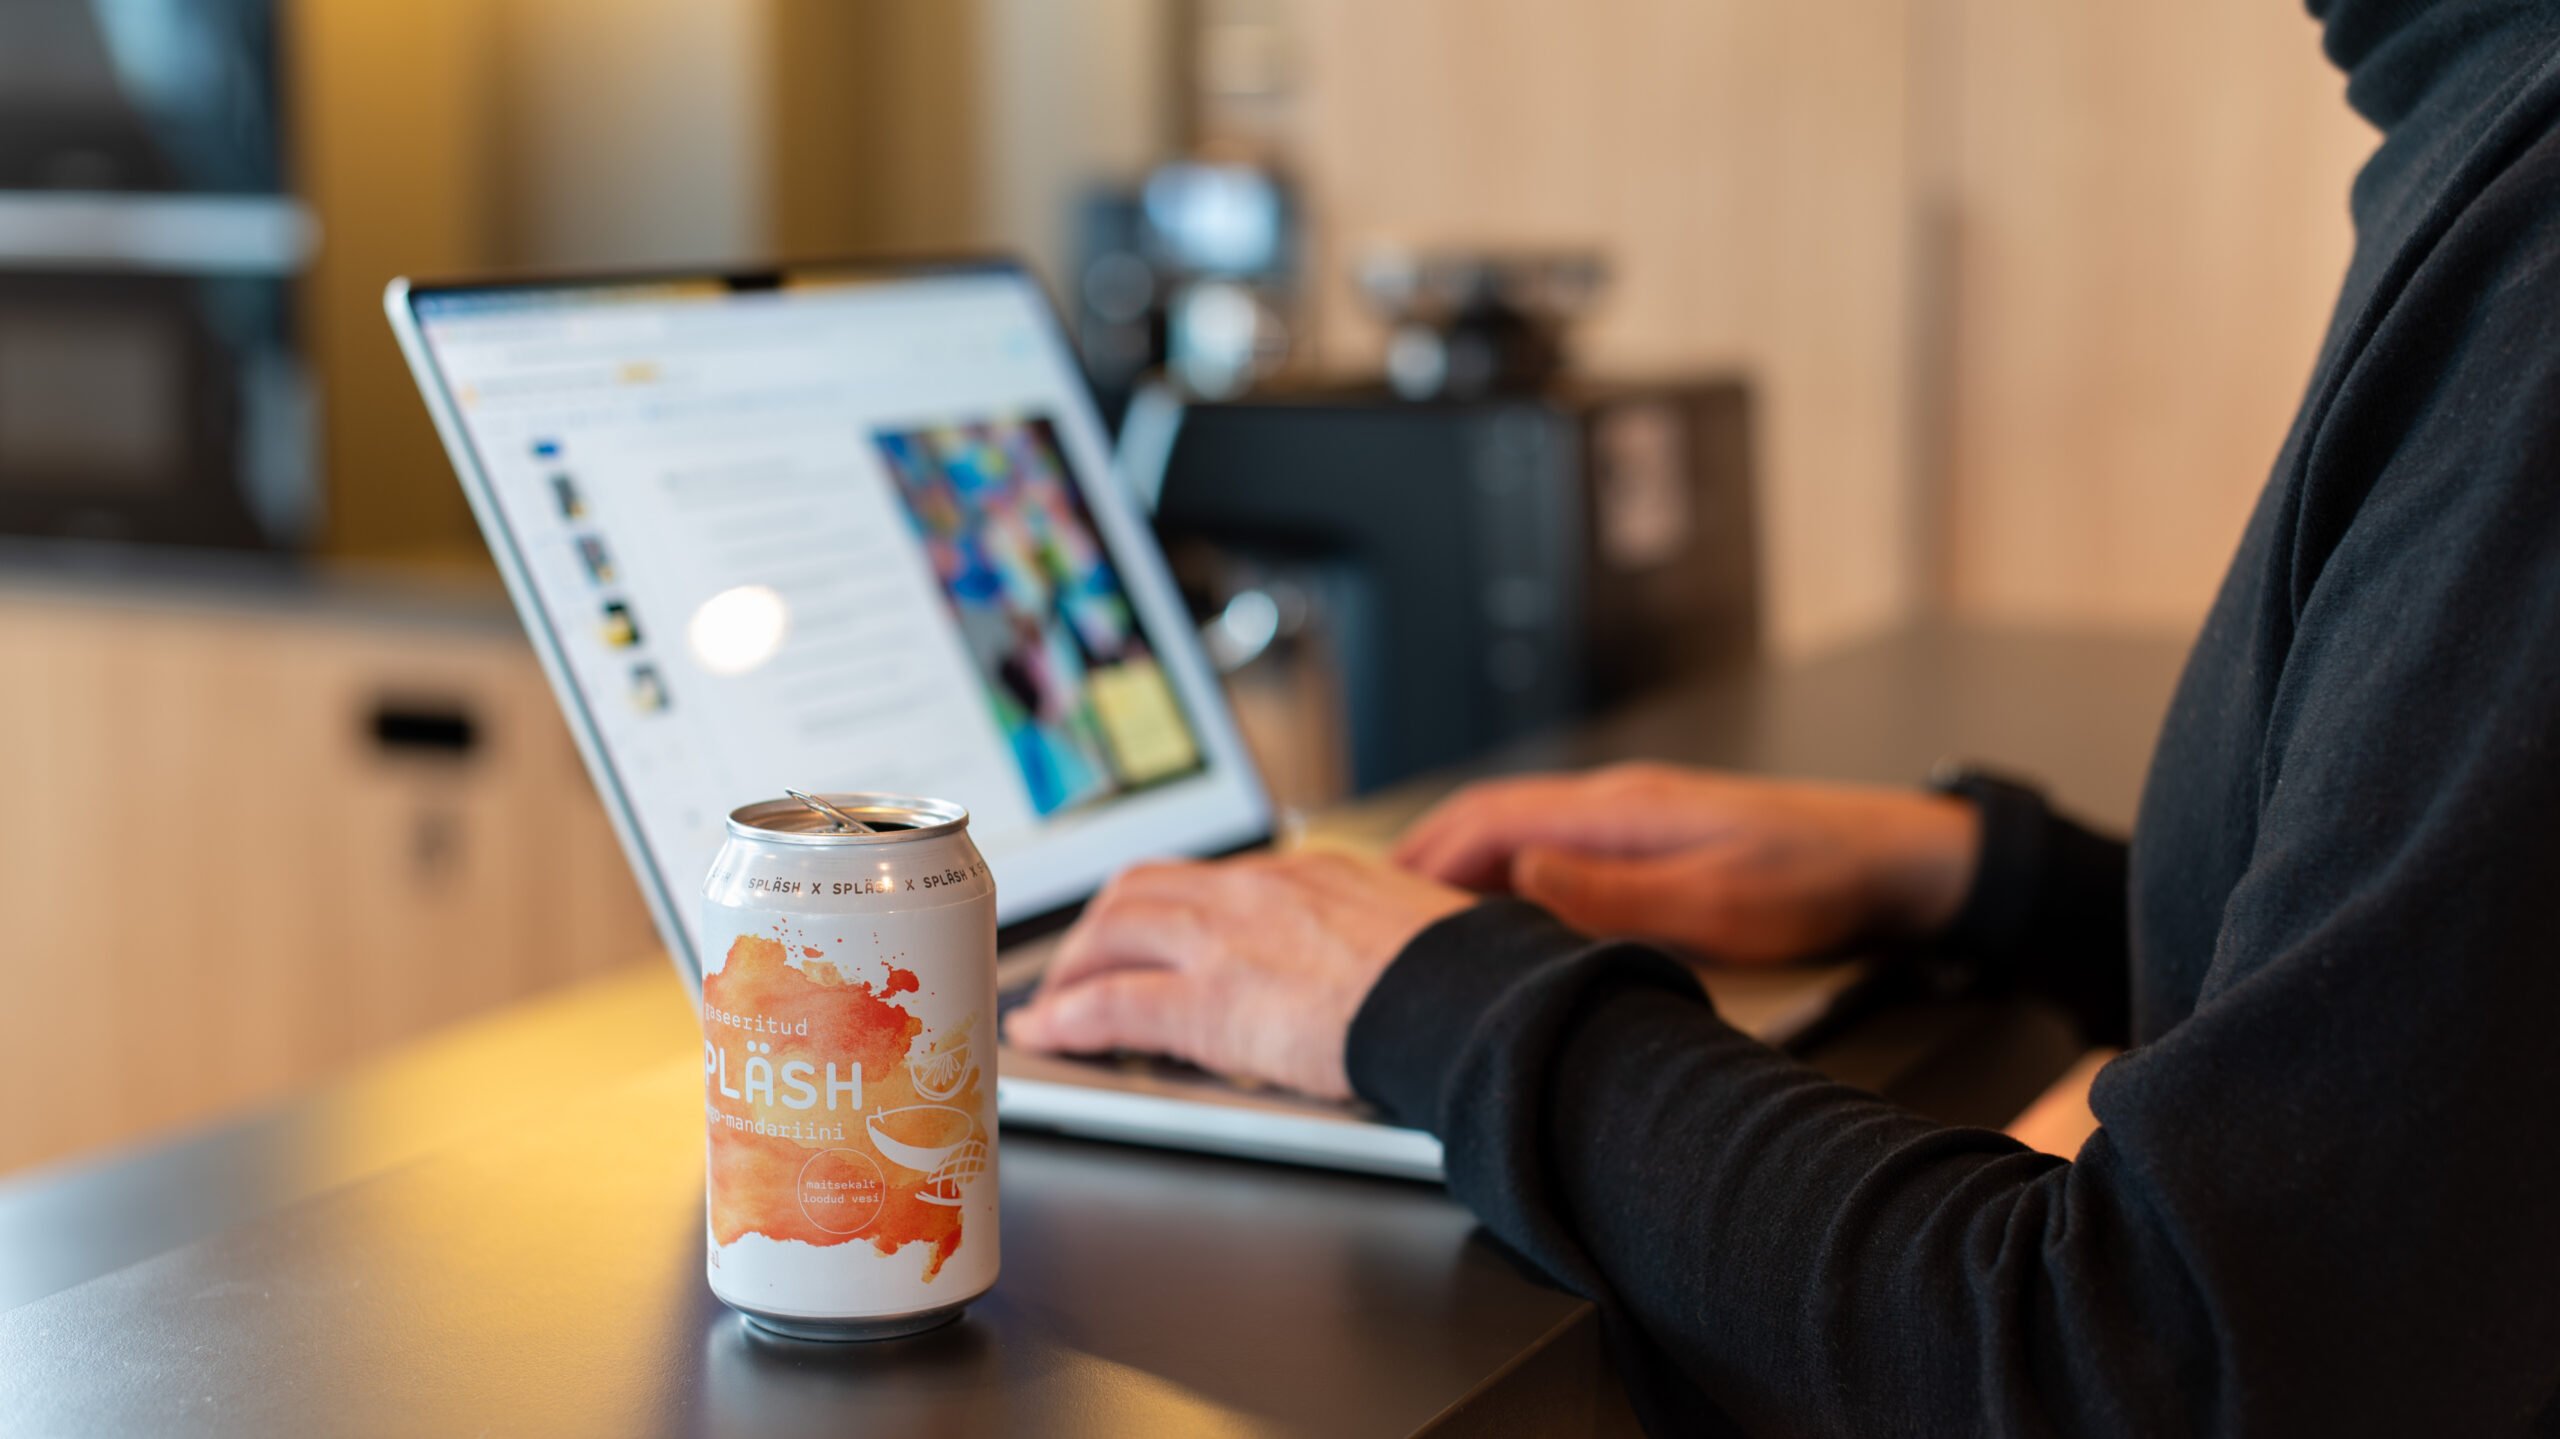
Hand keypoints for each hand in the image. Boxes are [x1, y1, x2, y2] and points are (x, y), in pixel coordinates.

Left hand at [1003, 852, 1472, 1099]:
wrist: (1470, 1005)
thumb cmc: (1464, 980)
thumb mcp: (1414, 928)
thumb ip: (1374, 932)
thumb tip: (1384, 957)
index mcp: (1308, 871)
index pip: (1210, 877)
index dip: (1164, 906)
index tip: (1150, 928)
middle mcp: (1257, 889)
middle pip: (1144, 888)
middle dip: (1100, 927)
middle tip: (1080, 963)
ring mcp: (1226, 938)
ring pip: (1115, 931)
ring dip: (1075, 967)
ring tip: (1056, 1001)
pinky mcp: (1208, 1000)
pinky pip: (1113, 1004)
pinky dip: (1070, 1017)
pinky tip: (1049, 1035)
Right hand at [1391, 763, 1979, 964]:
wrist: (1891, 862)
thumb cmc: (1814, 880)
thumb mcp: (1716, 901)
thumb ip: (1615, 892)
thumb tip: (1523, 875)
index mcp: (1618, 810)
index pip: (1489, 820)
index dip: (1424, 858)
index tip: (1374, 898)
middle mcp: (1615, 803)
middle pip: (1489, 818)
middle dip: (1423, 860)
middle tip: (1368, 910)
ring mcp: (1633, 818)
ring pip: (1517, 833)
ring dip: (1462, 869)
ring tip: (1418, 920)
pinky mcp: (1652, 841)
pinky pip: (1553, 849)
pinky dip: (1507, 877)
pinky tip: (1503, 915)